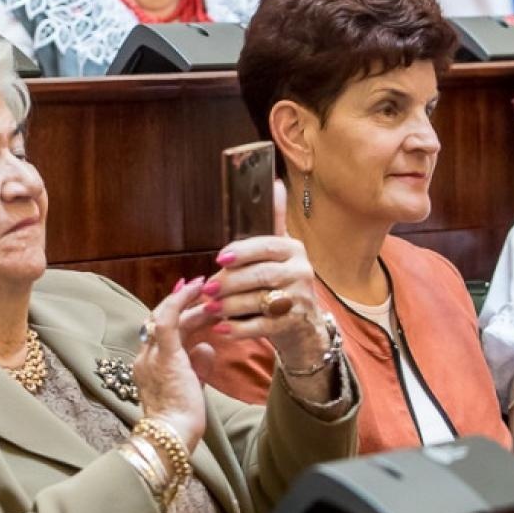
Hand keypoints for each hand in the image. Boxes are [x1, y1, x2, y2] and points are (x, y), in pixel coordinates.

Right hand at [133, 277, 213, 449]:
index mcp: (148, 365)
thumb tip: (206, 347)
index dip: (178, 314)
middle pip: (164, 322)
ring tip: (208, 290)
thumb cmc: (183, 420)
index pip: (162, 333)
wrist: (174, 435)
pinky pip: (168, 319)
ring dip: (189, 302)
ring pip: (167, 317)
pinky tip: (194, 287)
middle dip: (186, 306)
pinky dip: (180, 300)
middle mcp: (145, 357)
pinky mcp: (165, 356)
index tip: (194, 302)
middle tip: (208, 294)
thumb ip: (198, 365)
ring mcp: (152, 355)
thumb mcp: (192, 387)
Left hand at [204, 181, 337, 381]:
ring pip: (260, 300)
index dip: (242, 251)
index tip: (220, 258)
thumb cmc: (283, 282)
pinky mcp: (293, 324)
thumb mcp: (281, 250)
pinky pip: (263, 327)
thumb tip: (274, 184)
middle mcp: (301, 272)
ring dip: (231, 305)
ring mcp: (299, 300)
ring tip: (210, 308)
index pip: (267, 245)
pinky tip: (221, 328)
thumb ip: (273, 221)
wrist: (305, 324)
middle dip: (230, 282)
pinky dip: (239, 328)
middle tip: (207, 288)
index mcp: (294, 250)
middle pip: (260, 275)